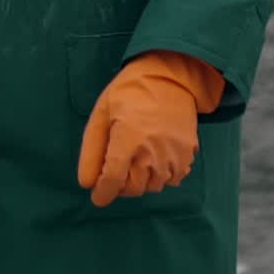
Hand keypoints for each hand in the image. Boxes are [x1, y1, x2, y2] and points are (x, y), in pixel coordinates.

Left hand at [77, 49, 224, 207]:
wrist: (168, 77)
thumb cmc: (129, 92)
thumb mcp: (102, 113)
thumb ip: (92, 150)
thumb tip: (85, 182)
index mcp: (129, 139)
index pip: (113, 180)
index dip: (103, 192)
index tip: (96, 196)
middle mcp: (153, 152)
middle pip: (133, 188)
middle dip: (119, 185)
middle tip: (112, 171)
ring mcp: (173, 156)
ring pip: (152, 187)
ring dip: (139, 180)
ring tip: (132, 158)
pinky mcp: (187, 155)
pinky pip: (171, 180)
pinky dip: (159, 176)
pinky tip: (151, 157)